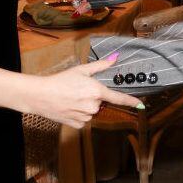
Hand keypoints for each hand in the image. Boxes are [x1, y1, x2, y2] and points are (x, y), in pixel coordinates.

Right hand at [25, 56, 142, 127]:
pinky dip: (78, 113)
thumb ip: (101, 65)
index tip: (141, 104)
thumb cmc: (60, 80)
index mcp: (96, 91)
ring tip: (71, 98)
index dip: (131, 101)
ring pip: (92, 111)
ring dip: (85, 105)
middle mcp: (93, 106)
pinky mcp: (78, 124)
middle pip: (100, 102)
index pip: (118, 98)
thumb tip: (116, 57)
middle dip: (93, 97)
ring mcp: (86, 116)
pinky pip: (84, 119)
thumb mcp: (81, 70)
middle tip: (79, 90)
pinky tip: (69, 106)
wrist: (41, 95)